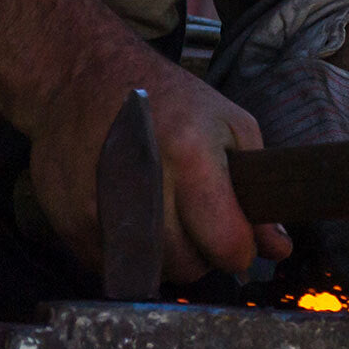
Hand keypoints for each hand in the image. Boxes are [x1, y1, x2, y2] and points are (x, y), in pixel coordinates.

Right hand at [0, 0, 290, 282]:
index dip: (240, 248)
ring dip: (167, 255)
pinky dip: (131, 250)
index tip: (237, 235)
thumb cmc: (165, 97)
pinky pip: (115, 266)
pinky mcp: (69, 224)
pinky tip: (131, 213)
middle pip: (188, 266)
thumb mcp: (229, 125)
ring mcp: (98, 208)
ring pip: (152, 273)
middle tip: (198, 218)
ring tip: (165, 213)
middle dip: (203, 252)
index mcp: (188, 156)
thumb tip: (278, 248)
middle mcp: (140, 187)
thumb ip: (257, 190)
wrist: (78, 76)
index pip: (226, 244)